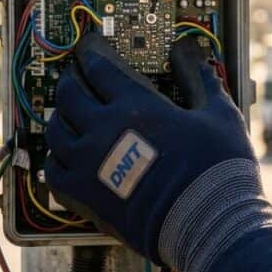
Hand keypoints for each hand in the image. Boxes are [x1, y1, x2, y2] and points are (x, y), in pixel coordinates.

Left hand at [44, 33, 271, 271]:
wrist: (209, 225)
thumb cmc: (216, 170)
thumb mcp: (218, 113)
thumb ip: (198, 77)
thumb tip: (187, 51)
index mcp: (134, 105)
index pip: (98, 65)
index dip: (90, 50)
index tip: (89, 46)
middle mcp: (103, 130)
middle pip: (69, 93)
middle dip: (71, 78)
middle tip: (77, 75)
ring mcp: (88, 165)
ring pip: (55, 130)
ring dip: (60, 116)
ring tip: (69, 113)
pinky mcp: (84, 197)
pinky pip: (53, 172)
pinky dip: (56, 159)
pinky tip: (66, 156)